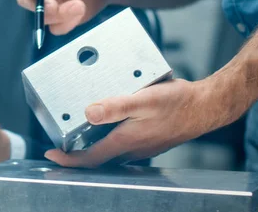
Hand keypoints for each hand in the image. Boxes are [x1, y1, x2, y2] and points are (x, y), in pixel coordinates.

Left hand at [44, 79, 230, 167]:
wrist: (206, 107)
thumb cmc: (178, 103)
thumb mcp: (144, 100)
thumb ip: (115, 106)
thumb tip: (89, 113)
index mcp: (125, 140)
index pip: (90, 158)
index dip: (68, 159)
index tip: (51, 153)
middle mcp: (132, 148)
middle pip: (98, 157)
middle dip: (77, 153)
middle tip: (61, 142)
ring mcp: (142, 146)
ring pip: (110, 150)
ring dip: (94, 145)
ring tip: (80, 131)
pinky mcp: (149, 140)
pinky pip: (123, 143)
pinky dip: (110, 137)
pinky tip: (111, 122)